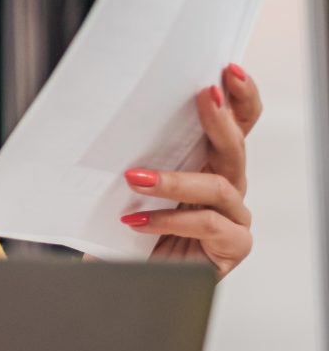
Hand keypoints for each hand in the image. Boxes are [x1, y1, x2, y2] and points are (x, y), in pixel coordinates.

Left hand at [120, 64, 261, 276]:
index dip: (239, 98)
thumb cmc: (121, 232)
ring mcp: (232, 217)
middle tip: (204, 94)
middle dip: (221, 118)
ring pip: (220, 186)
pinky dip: (172, 219)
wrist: (116, 280)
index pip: (235, 125)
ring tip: (136, 177)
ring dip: (177, 179)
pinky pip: (210, 225)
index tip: (229, 69)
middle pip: (236, 147)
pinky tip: (138, 221)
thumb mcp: (122, 186)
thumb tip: (110, 114)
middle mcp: (224, 187)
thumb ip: (134, 155)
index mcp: (204, 164)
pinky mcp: (232, 247)